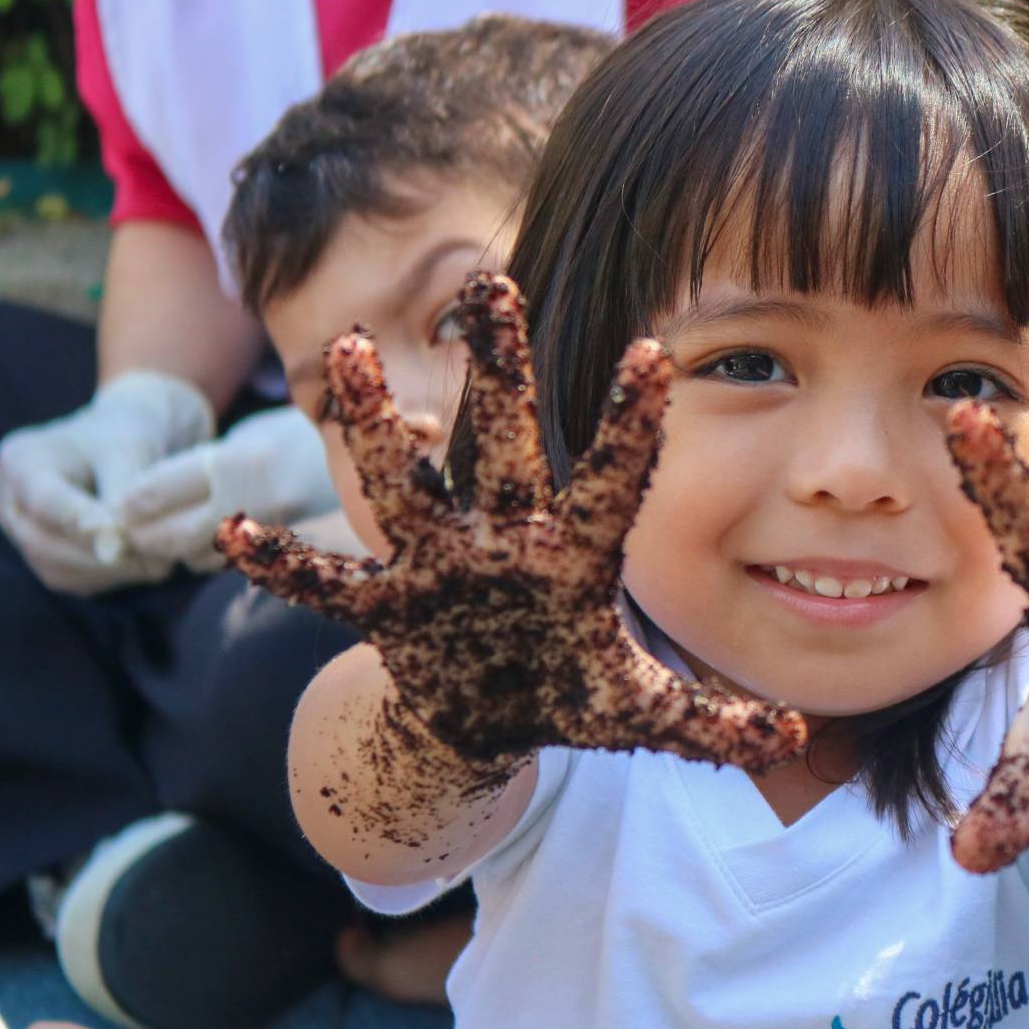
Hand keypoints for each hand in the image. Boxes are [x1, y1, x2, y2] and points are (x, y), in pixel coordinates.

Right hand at [0, 371, 213, 593]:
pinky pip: (68, 578)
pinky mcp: (40, 555)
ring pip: (54, 568)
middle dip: (99, 554)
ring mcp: (16, 531)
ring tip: (157, 562)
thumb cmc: (126, 436)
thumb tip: (114, 549)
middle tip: (155, 559)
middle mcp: (6, 498)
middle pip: (41, 541)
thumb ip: (121, 494)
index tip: (121, 540)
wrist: (122, 444)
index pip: (43, 501)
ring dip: (109, 572)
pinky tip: (142, 566)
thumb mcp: (129, 450)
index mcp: (20, 460)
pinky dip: (108, 577)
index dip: (82, 524)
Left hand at [116, 405, 337, 571]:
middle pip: (173, 534)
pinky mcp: (290, 556)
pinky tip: (212, 546)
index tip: (117, 509)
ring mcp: (274, 534)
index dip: (130, 503)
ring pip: (201, 556)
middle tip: (128, 534)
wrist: (376, 459)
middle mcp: (253, 502)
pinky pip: (237, 564)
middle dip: (146, 536)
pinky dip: (216, 558)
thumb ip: (211, 464)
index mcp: (238, 463)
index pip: (159, 490)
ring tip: (165, 542)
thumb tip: (155, 493)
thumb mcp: (254, 436)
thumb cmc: (307, 437)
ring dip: (179, 551)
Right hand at [219, 272, 804, 788]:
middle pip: (503, 443)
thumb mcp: (640, 713)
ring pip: (406, 484)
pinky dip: (282, 563)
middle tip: (494, 284)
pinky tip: (230, 534)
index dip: (630, 424)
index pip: (611, 480)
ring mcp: (439, 566)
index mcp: (574, 556)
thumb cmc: (572, 692)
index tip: (652, 351)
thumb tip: (798, 743)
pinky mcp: (385, 606)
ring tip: (350, 352)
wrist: (489, 715)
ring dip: (377, 427)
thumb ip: (713, 724)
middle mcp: (504, 539)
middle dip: (497, 371)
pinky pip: (326, 584)